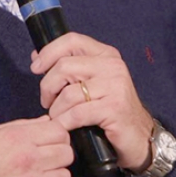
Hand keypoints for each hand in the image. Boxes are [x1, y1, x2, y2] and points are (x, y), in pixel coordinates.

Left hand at [31, 32, 154, 171]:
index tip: (36, 67)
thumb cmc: (110, 109)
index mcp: (106, 54)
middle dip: (48, 86)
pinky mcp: (114, 108)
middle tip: (47, 101)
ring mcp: (115, 86)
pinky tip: (65, 127)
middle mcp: (112, 66)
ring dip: (56, 109)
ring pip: (68, 93)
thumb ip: (69, 66)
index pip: (72, 40)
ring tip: (58, 117)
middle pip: (64, 66)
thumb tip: (37, 55)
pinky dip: (65, 122)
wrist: (140, 136)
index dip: (48, 52)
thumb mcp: (93, 82)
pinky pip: (76, 114)